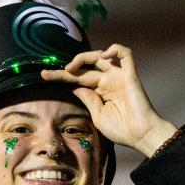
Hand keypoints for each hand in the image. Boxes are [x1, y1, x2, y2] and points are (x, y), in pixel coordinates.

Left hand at [40, 44, 177, 156]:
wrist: (141, 135)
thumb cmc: (121, 130)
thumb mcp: (97, 116)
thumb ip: (88, 99)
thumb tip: (75, 87)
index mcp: (100, 92)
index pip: (77, 79)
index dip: (61, 76)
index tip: (43, 75)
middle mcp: (108, 81)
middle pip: (85, 67)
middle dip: (66, 68)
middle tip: (49, 73)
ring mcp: (119, 76)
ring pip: (100, 56)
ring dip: (84, 57)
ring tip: (72, 67)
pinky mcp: (130, 75)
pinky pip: (125, 54)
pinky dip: (115, 49)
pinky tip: (103, 55)